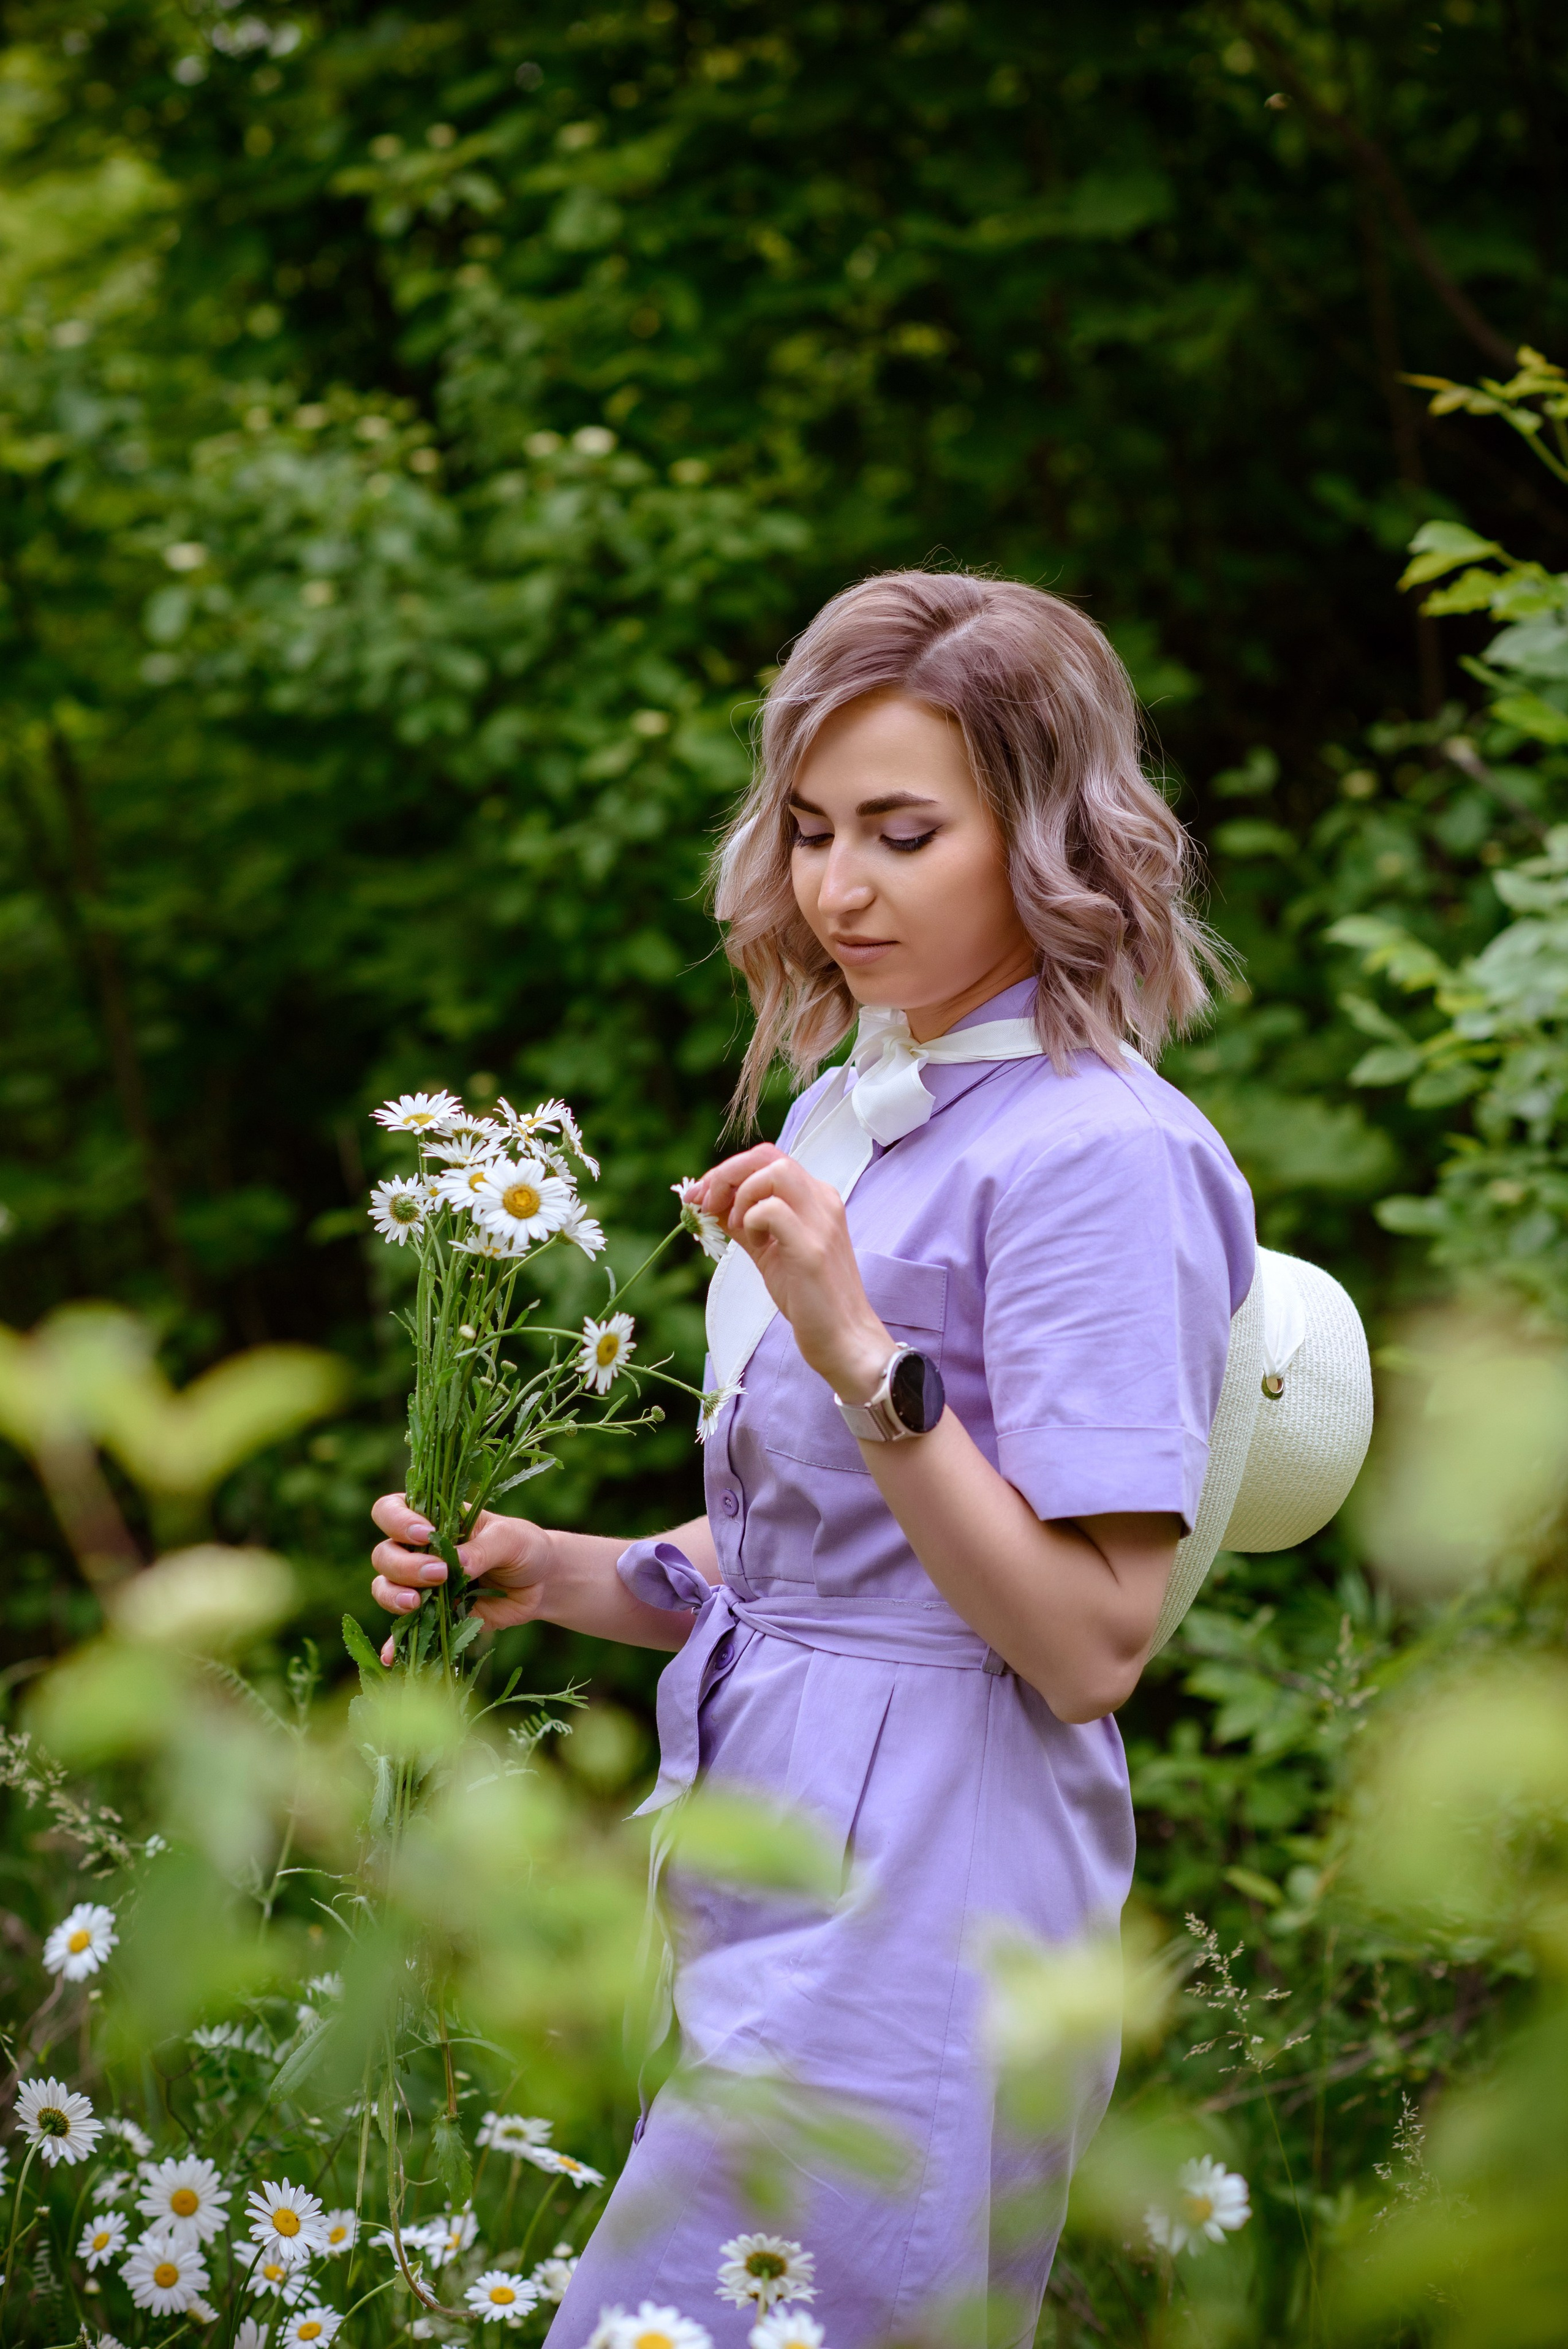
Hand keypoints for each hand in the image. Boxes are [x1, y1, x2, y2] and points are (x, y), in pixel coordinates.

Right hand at [369, 1493, 554, 1665]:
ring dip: (393, 1596)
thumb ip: (482, 1549)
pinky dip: (393, 1643)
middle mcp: (419, 1550)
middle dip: (403, 1566)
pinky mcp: (431, 1615)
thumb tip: (456, 1564)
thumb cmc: (523, 1547)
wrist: (540, 1583)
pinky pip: (403, 1630)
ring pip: (385, 1588)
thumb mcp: (510, 1539)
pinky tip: (390, 1655)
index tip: (426, 1535)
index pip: (391, 1510)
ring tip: (417, 1603)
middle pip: (384, 1554)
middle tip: (439, 1574)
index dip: (397, 1521)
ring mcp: (421, 1584)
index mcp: (434, 1519)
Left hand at [693, 1145, 893, 1400]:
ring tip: (737, 1227)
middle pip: (767, 1156)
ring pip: (773, 1172)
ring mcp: (821, 1222)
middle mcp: (823, 1201)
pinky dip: (751, 1220)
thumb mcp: (771, 1251)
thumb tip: (710, 1204)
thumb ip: (746, 1224)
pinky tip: (754, 1243)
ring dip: (740, 1195)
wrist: (843, 1338)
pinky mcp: (812, 1248)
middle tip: (705, 1203)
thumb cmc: (809, 1298)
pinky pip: (772, 1209)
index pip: (767, 1159)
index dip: (727, 1171)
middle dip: (725, 1174)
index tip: (699, 1196)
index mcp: (816, 1198)